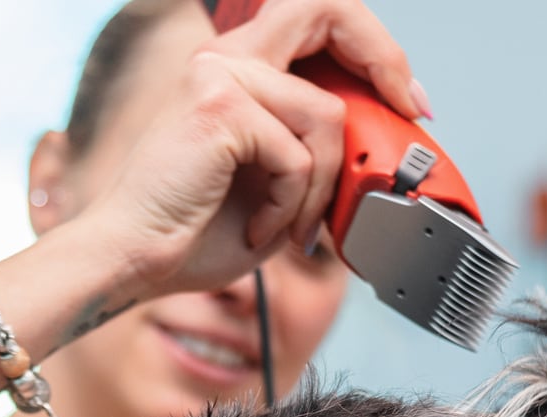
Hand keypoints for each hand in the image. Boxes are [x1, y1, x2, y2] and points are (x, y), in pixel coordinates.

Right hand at [81, 0, 420, 302]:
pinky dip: (291, 205)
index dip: (372, 45)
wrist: (135, 261)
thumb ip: (314, 149)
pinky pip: (298, 154)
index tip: (406, 95)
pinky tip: (259, 229)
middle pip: (329, 10)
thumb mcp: (275, 184)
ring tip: (293, 227)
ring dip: (322, 185)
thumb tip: (377, 143)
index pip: (317, 17)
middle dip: (384, 59)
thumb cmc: (193, 233)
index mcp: (238, 67)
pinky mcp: (220, 107)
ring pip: (326, 115)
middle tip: (411, 109)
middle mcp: (227, 58)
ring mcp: (221, 75)